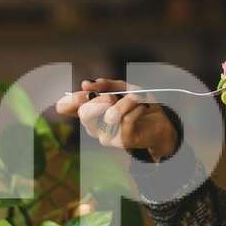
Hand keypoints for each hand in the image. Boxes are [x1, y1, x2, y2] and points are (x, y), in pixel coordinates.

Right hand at [54, 78, 178, 160]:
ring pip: (110, 115)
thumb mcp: (123, 88)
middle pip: (84, 113)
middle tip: (112, 96)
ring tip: (135, 99)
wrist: (160, 123)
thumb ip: (105, 85)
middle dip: (101, 100)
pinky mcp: (122, 141)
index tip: (86, 91)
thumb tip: (86, 84)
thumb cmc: (138, 106)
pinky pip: (127, 120)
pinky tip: (142, 108)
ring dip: (126, 102)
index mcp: (90, 111)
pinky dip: (137, 108)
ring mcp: (107, 136)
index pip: (65, 108)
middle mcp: (94, 126)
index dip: (69, 100)